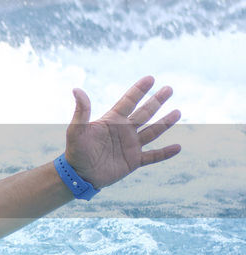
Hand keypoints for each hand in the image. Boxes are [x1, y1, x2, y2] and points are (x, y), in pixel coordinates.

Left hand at [64, 75, 180, 188]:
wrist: (78, 175)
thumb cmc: (76, 151)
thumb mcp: (77, 130)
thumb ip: (81, 111)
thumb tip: (77, 89)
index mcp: (112, 121)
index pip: (128, 101)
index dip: (139, 90)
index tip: (150, 78)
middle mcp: (123, 131)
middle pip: (144, 113)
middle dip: (156, 101)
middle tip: (169, 88)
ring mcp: (130, 146)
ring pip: (152, 132)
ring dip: (165, 123)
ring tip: (177, 112)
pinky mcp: (133, 161)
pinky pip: (153, 156)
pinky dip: (165, 153)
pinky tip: (177, 147)